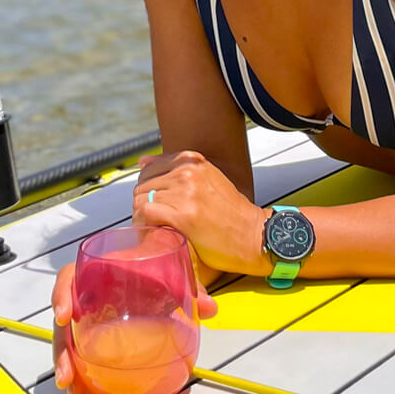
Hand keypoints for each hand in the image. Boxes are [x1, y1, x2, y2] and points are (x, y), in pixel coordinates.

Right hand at [51, 261, 217, 391]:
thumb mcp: (169, 269)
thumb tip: (209, 308)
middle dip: (61, 349)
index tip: (63, 317)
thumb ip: (189, 285)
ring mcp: (89, 318)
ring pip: (69, 342)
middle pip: (64, 321)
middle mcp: (87, 296)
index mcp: (97, 271)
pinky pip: (83, 354)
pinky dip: (83, 372)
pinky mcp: (96, 335)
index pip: (69, 277)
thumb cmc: (153, 265)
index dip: (62, 294)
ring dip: (68, 366)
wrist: (155, 263)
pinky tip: (85, 390)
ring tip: (72, 387)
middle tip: (66, 373)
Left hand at [131, 150, 271, 275]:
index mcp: (192, 160)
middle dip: (143, 204)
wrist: (253, 234)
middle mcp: (188, 171)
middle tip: (154, 220)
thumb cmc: (230, 212)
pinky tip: (154, 232)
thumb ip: (176, 168)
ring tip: (154, 228)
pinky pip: (147, 213)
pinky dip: (145, 225)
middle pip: (142, 185)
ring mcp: (185, 192)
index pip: (149, 168)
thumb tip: (142, 161)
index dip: (148, 189)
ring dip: (143, 216)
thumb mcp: (207, 178)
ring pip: (141, 199)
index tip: (155, 204)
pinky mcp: (184, 215)